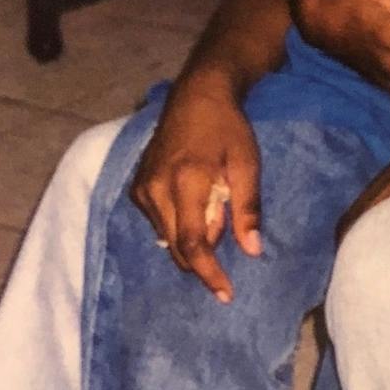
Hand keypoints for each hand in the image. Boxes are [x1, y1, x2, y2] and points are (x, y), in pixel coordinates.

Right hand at [130, 76, 261, 301]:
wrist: (197, 96)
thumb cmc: (228, 128)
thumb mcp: (248, 164)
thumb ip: (247, 209)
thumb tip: (252, 250)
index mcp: (185, 182)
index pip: (192, 243)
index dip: (208, 273)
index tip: (225, 293)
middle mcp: (156, 189)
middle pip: (176, 247)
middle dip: (202, 261)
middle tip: (227, 257)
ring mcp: (143, 188)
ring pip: (166, 237)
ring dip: (192, 241)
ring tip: (216, 216)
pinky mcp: (137, 187)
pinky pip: (158, 222)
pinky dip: (179, 227)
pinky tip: (198, 210)